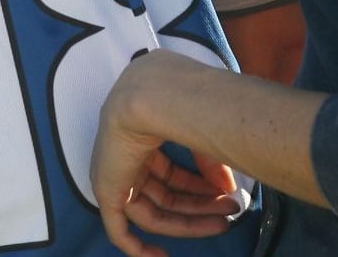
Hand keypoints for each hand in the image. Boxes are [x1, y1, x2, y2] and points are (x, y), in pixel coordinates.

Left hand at [93, 54, 246, 256]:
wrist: (153, 95)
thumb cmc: (178, 104)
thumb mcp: (201, 136)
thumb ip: (211, 163)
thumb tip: (228, 189)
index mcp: (144, 138)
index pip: (172, 175)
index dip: (200, 189)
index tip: (229, 196)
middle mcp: (126, 157)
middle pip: (165, 195)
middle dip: (200, 206)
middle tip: (230, 212)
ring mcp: (115, 175)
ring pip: (152, 212)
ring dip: (188, 222)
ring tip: (222, 223)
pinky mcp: (106, 192)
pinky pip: (118, 230)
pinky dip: (137, 249)